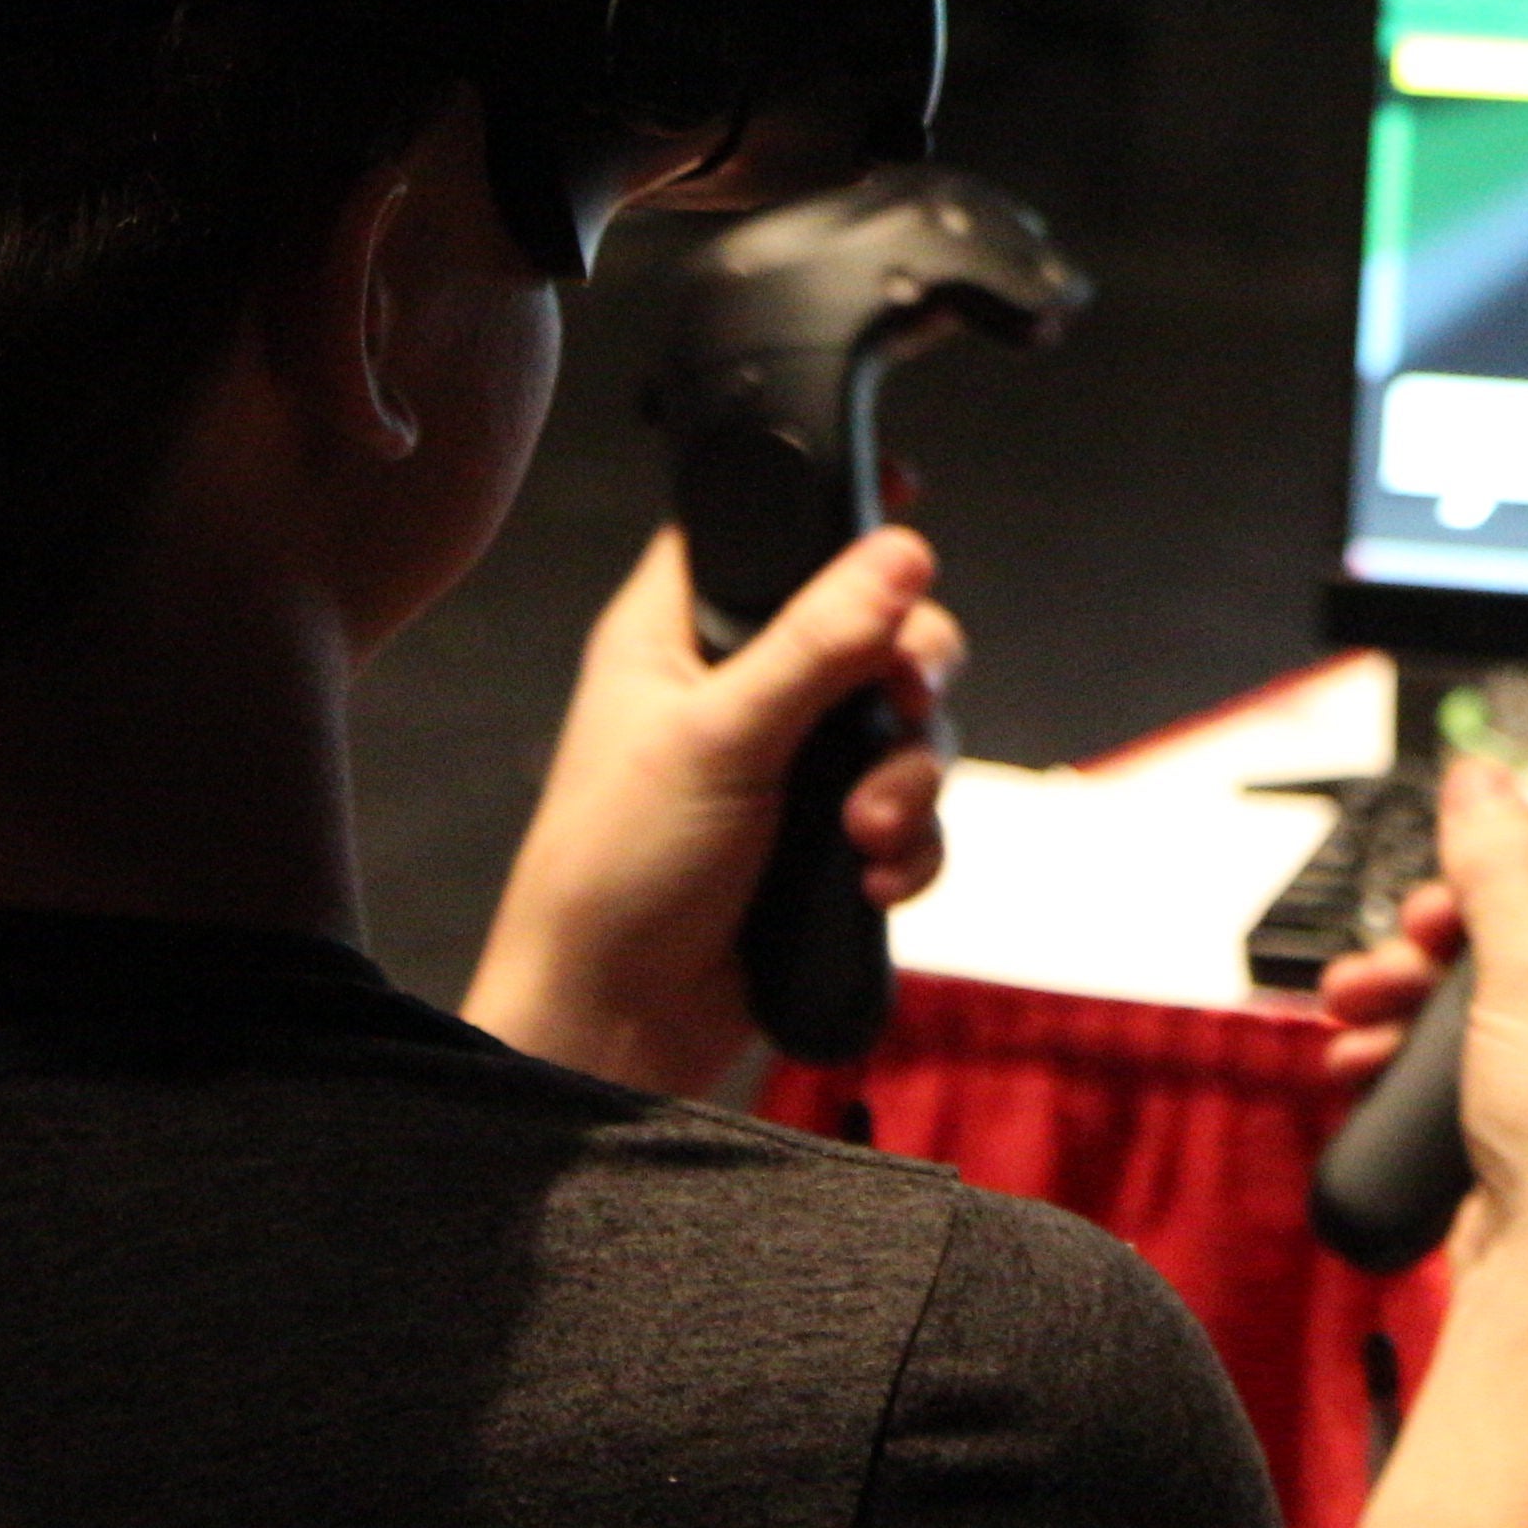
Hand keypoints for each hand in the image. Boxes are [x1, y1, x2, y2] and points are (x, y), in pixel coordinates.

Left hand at [464, 523, 963, 1097]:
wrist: (617, 1028)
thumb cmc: (616, 872)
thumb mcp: (718, 741)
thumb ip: (815, 642)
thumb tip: (903, 550)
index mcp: (679, 634)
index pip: (764, 532)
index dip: (833, 509)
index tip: (906, 499)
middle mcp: (739, 690)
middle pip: (872, 629)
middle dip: (908, 678)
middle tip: (907, 705)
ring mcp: (787, 768)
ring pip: (904, 729)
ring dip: (910, 782)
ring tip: (865, 836)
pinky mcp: (824, 842)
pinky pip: (910, 816)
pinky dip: (909, 847)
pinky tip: (872, 884)